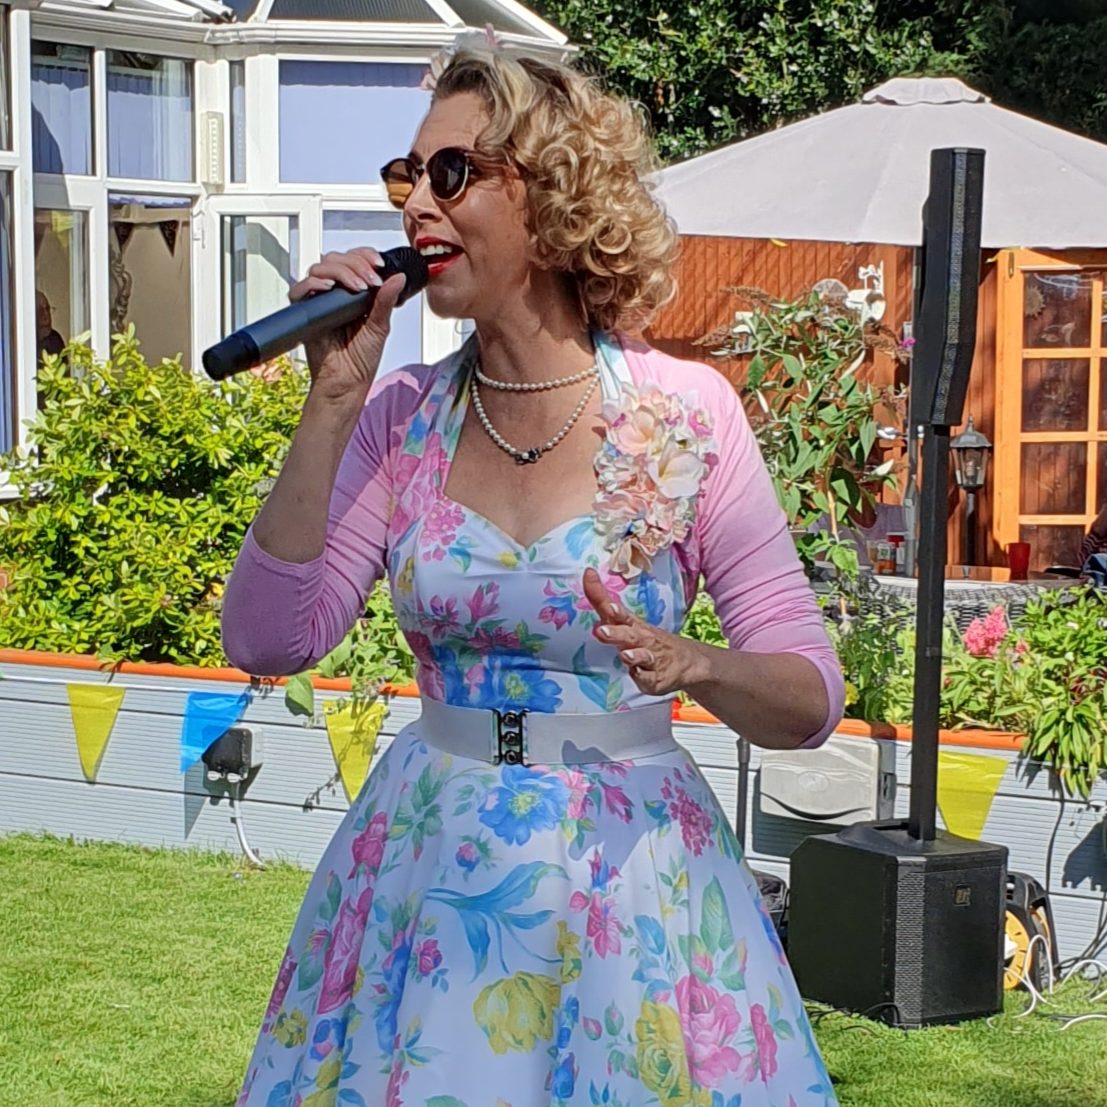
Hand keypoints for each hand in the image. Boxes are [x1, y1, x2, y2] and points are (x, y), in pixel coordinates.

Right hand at [289, 248, 406, 401]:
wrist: (346, 383)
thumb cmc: (361, 360)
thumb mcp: (380, 326)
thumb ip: (386, 300)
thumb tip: (398, 277)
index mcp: (354, 294)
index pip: (354, 260)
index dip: (365, 256)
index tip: (379, 265)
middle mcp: (335, 294)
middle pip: (336, 259)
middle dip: (356, 264)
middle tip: (370, 281)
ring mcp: (319, 301)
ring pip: (320, 268)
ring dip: (341, 271)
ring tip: (357, 287)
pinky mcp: (305, 311)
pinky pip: (300, 289)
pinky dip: (314, 283)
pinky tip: (329, 288)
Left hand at [582, 567, 709, 696]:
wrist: (688, 662)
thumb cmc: (649, 640)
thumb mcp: (626, 620)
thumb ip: (603, 603)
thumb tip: (587, 575)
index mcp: (632, 625)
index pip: (613, 608)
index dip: (599, 595)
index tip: (589, 577)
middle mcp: (642, 639)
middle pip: (628, 634)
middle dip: (616, 633)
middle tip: (602, 631)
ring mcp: (651, 658)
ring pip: (642, 656)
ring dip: (633, 655)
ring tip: (625, 655)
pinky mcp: (656, 678)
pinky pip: (649, 678)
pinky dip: (643, 677)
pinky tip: (638, 673)